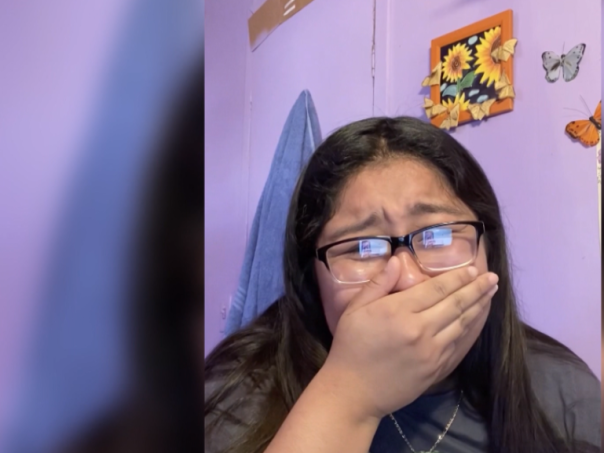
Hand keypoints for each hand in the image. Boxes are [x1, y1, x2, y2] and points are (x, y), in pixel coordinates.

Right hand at [319, 257, 497, 420]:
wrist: (354, 392)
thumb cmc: (350, 347)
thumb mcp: (354, 310)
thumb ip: (378, 283)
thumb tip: (397, 260)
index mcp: (399, 312)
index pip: (437, 289)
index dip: (457, 278)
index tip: (472, 268)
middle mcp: (421, 330)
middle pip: (456, 304)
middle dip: (476, 289)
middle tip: (493, 277)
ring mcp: (432, 352)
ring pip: (463, 324)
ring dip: (479, 307)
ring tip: (490, 293)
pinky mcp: (437, 370)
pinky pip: (461, 346)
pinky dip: (473, 330)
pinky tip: (478, 320)